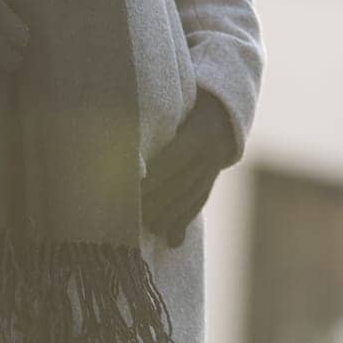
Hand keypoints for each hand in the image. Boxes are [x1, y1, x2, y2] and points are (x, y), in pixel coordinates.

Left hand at [141, 89, 237, 247]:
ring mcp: (214, 171)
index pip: (174, 160)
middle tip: (129, 213)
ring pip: (190, 200)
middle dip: (156, 201)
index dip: (154, 176)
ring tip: (144, 228)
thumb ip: (156, 115)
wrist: (221, 112)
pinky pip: (197, 206)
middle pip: (181, 185)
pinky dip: (183, 223)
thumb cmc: (185, 100)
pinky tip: (171, 241)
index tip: (131, 187)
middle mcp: (211, 155)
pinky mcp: (212, 184)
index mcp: (201, 132)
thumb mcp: (176, 102)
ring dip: (168, 217)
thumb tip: (121, 118)